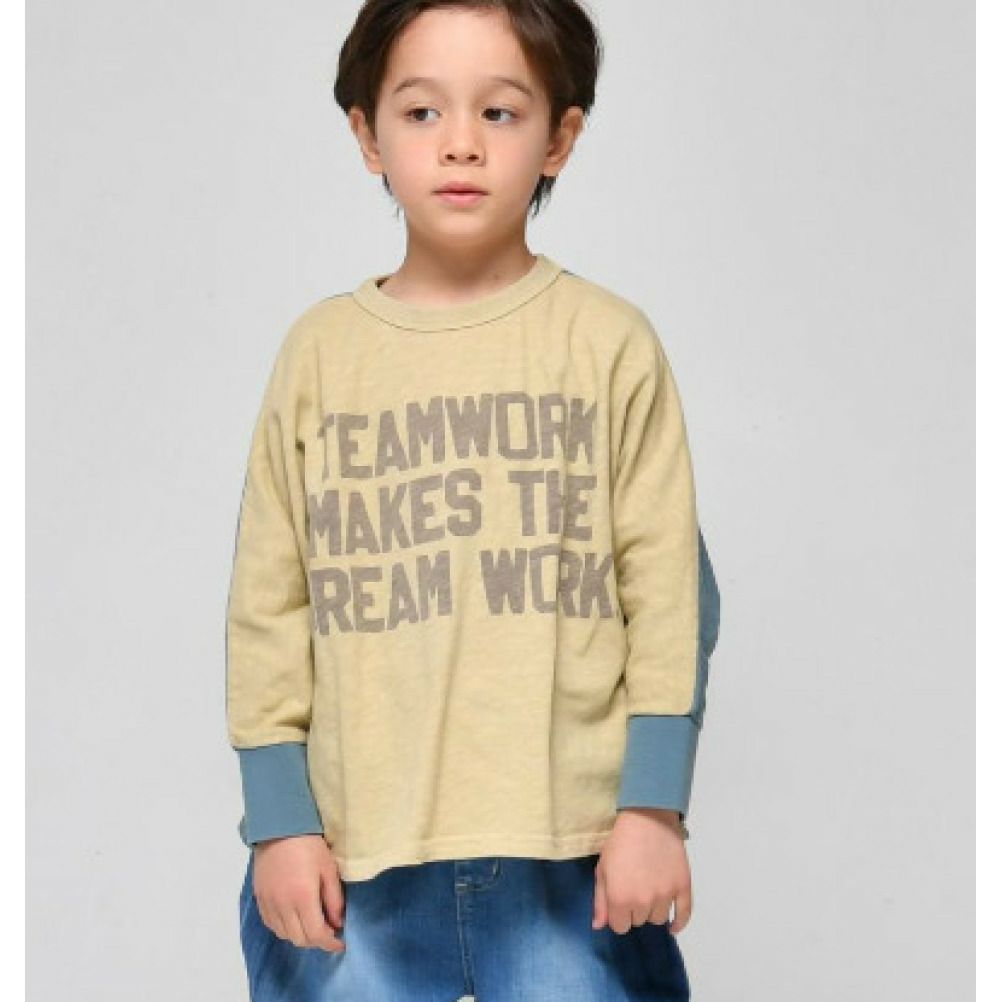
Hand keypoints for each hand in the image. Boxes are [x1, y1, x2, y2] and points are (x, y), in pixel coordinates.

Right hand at [251, 834, 345, 952]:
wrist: (279, 828)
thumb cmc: (309, 845)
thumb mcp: (329, 869)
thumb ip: (334, 899)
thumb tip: (337, 923)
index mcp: (303, 897)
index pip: (316, 934)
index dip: (330, 943)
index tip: (340, 943)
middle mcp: (283, 905)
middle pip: (300, 939)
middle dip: (317, 941)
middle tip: (329, 932)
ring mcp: (269, 903)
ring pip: (284, 935)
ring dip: (300, 936)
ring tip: (313, 925)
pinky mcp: (259, 899)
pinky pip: (271, 925)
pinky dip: (284, 928)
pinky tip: (294, 919)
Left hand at [592, 808, 691, 935]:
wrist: (647, 819)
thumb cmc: (620, 842)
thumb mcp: (602, 868)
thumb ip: (600, 900)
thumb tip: (599, 926)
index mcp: (620, 899)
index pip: (620, 927)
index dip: (618, 915)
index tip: (620, 901)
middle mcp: (643, 902)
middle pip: (639, 922)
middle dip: (635, 909)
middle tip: (634, 887)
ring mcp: (665, 895)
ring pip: (658, 919)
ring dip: (653, 909)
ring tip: (650, 890)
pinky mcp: (682, 887)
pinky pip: (684, 915)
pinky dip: (678, 923)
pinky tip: (672, 925)